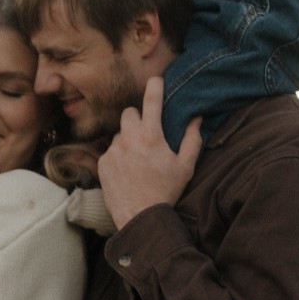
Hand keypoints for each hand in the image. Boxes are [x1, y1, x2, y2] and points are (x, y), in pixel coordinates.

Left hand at [96, 78, 201, 229]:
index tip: (156, 81)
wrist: (141, 218)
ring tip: (137, 160)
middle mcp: (129, 139)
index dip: (155, 85)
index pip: (152, 99)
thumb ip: (192, 139)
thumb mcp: (185, 166)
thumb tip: (196, 117)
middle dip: (137, 119)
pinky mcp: (102, 163)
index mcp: (151, 136)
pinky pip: (110, 151)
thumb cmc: (166, 192)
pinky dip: (118, 157)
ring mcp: (113, 151)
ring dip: (127, 140)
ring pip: (119, 134)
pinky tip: (127, 172)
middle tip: (146, 134)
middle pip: (129, 113)